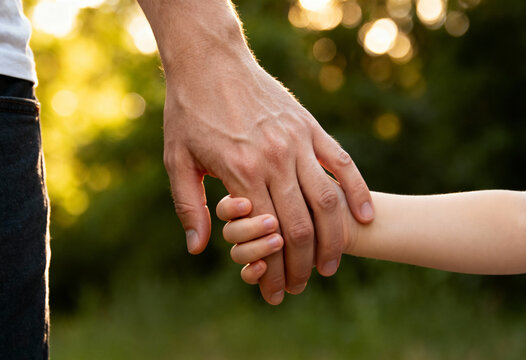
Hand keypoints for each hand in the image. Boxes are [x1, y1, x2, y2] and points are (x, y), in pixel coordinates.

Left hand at [139, 0, 373, 304]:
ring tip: (331, 265)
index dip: (274, 270)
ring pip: (326, 200)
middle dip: (303, 265)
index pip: (265, 235)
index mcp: (241, 172)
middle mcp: (274, 159)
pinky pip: (342, 164)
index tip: (276, 292)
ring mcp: (297, 142)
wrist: (210, 61)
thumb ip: (189, 206)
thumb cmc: (189, 112)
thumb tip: (199, 248)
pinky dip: (356, 192)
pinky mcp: (310, 127)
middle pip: (300, 226)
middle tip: (303, 286)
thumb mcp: (177, 160)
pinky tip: (364, 216)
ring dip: (332, 239)